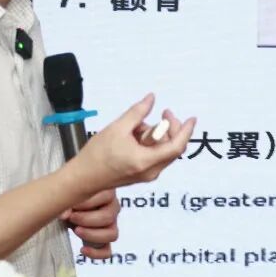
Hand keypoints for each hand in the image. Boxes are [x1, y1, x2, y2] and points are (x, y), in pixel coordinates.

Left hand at [60, 189, 119, 258]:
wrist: (68, 209)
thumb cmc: (71, 198)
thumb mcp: (69, 196)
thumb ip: (67, 202)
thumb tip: (65, 215)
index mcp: (108, 192)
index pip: (107, 196)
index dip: (88, 203)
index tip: (72, 205)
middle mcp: (113, 208)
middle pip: (108, 217)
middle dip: (87, 219)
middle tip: (71, 217)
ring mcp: (111, 225)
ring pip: (112, 235)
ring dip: (91, 234)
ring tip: (76, 230)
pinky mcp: (104, 241)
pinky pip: (107, 252)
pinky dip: (95, 253)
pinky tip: (82, 249)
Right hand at [69, 93, 195, 195]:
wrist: (84, 177)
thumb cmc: (97, 155)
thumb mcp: (117, 128)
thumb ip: (138, 112)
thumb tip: (151, 99)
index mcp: (146, 161)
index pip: (176, 146)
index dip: (186, 131)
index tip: (191, 118)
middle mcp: (150, 172)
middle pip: (172, 148)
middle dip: (169, 128)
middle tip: (163, 112)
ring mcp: (147, 175)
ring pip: (163, 151)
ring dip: (156, 135)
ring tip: (136, 127)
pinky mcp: (142, 174)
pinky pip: (154, 156)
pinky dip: (150, 143)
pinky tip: (134, 136)